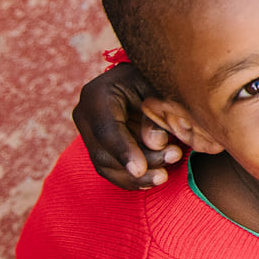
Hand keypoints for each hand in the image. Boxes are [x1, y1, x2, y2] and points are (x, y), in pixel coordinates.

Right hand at [74, 63, 181, 190]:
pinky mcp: (98, 145)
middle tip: (173, 158)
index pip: (106, 130)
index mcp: (96, 95)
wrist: (142, 77)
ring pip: (106, 166)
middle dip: (140, 165)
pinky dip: (131, 179)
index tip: (140, 169)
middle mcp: (85, 115)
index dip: (124, 152)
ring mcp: (88, 132)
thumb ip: (156, 114)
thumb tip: (155, 144)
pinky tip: (152, 180)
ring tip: (165, 175)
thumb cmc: (154, 78)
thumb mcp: (158, 88)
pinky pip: (110, 169)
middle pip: (105, 153)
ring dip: (137, 177)